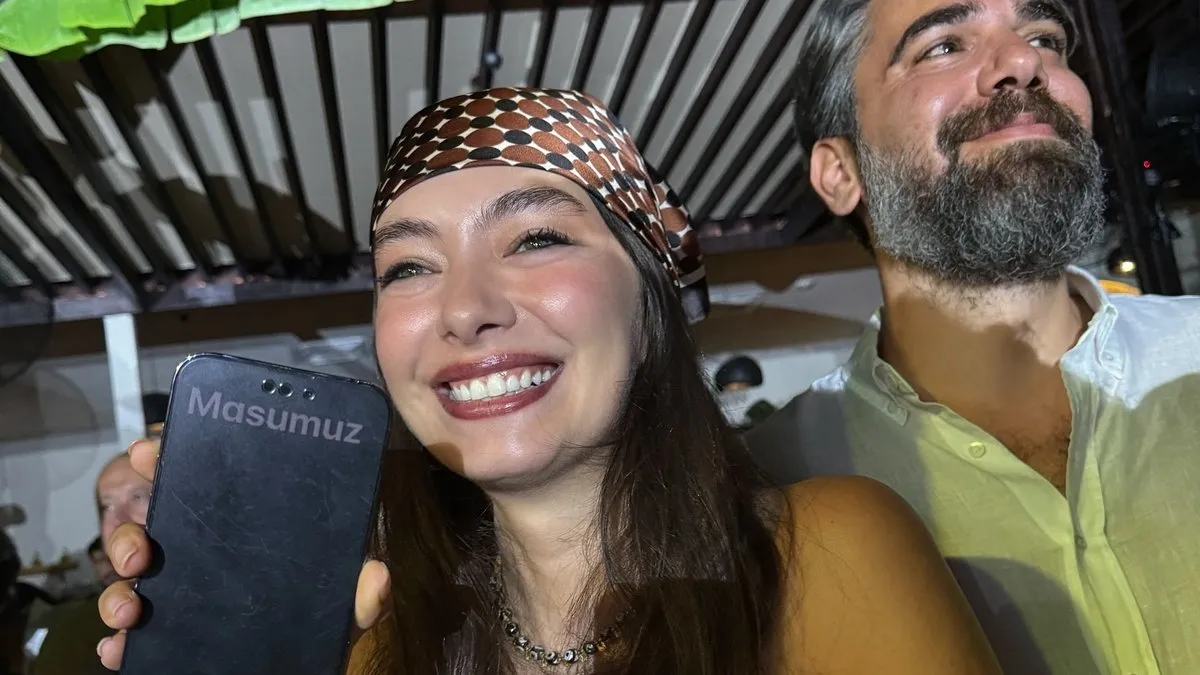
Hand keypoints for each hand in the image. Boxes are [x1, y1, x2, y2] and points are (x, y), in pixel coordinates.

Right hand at [96, 437, 391, 669]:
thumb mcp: (343, 600)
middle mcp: (200, 550)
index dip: (170, 459)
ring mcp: (178, 590)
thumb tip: (377, 577)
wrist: (297, 664)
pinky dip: (118, 640)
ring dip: (117, 591)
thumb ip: (362, 590)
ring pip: (129, 580)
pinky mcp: (165, 633)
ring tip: (131, 609)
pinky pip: (129, 632)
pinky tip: (119, 647)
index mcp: (238, 526)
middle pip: (149, 528)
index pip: (198, 481)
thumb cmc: (317, 616)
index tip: (148, 452)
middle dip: (129, 534)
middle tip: (139, 553)